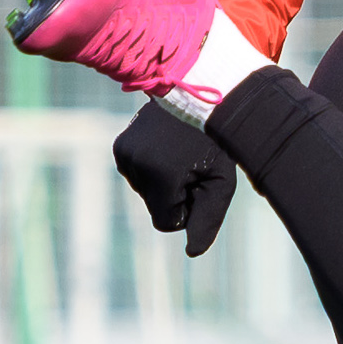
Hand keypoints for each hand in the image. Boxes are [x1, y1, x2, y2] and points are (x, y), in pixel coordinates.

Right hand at [114, 100, 237, 256]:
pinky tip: (168, 146)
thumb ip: (208, 218)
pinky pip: (137, 174)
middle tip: (194, 163)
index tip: (200, 182)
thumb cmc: (219, 138)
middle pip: (155, 206)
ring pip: (145, 190)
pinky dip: (152, 167)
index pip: (167, 221)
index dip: (188, 207)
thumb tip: (192, 253)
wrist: (205, 91)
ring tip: (183, 151)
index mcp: (161, 175)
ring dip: (164, 179)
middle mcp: (136, 164)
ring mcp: (125, 152)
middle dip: (175, 193)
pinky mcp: (121, 145)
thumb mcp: (222, 180)